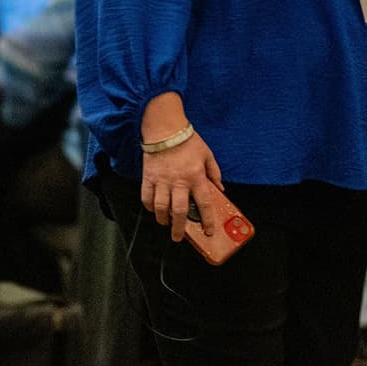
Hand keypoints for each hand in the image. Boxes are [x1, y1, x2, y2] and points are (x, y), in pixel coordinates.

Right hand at [139, 93, 222, 242]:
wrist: (165, 128)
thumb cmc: (187, 140)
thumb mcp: (207, 154)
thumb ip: (214, 172)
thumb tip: (220, 188)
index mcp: (195, 176)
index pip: (204, 204)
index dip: (207, 220)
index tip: (208, 231)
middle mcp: (178, 181)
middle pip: (179, 211)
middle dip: (179, 228)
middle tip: (178, 237)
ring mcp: (162, 180)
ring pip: (161, 207)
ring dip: (163, 219)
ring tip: (165, 223)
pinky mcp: (148, 177)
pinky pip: (146, 197)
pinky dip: (149, 206)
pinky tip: (153, 209)